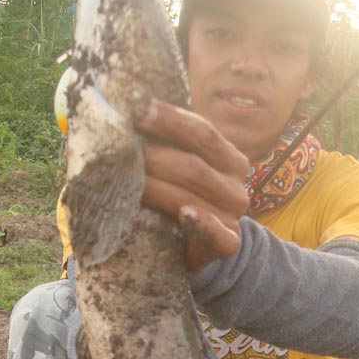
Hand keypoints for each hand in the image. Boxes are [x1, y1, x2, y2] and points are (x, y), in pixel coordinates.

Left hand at [134, 99, 249, 271]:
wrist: (199, 247)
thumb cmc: (182, 197)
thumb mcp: (181, 167)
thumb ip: (167, 145)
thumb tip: (126, 114)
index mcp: (229, 158)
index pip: (203, 132)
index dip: (171, 120)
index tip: (138, 110)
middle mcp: (236, 185)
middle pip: (194, 165)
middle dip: (156, 157)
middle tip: (123, 152)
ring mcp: (234, 216)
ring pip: (193, 197)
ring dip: (159, 188)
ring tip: (131, 181)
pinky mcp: (229, 243)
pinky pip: (217, 235)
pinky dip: (201, 224)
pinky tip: (184, 215)